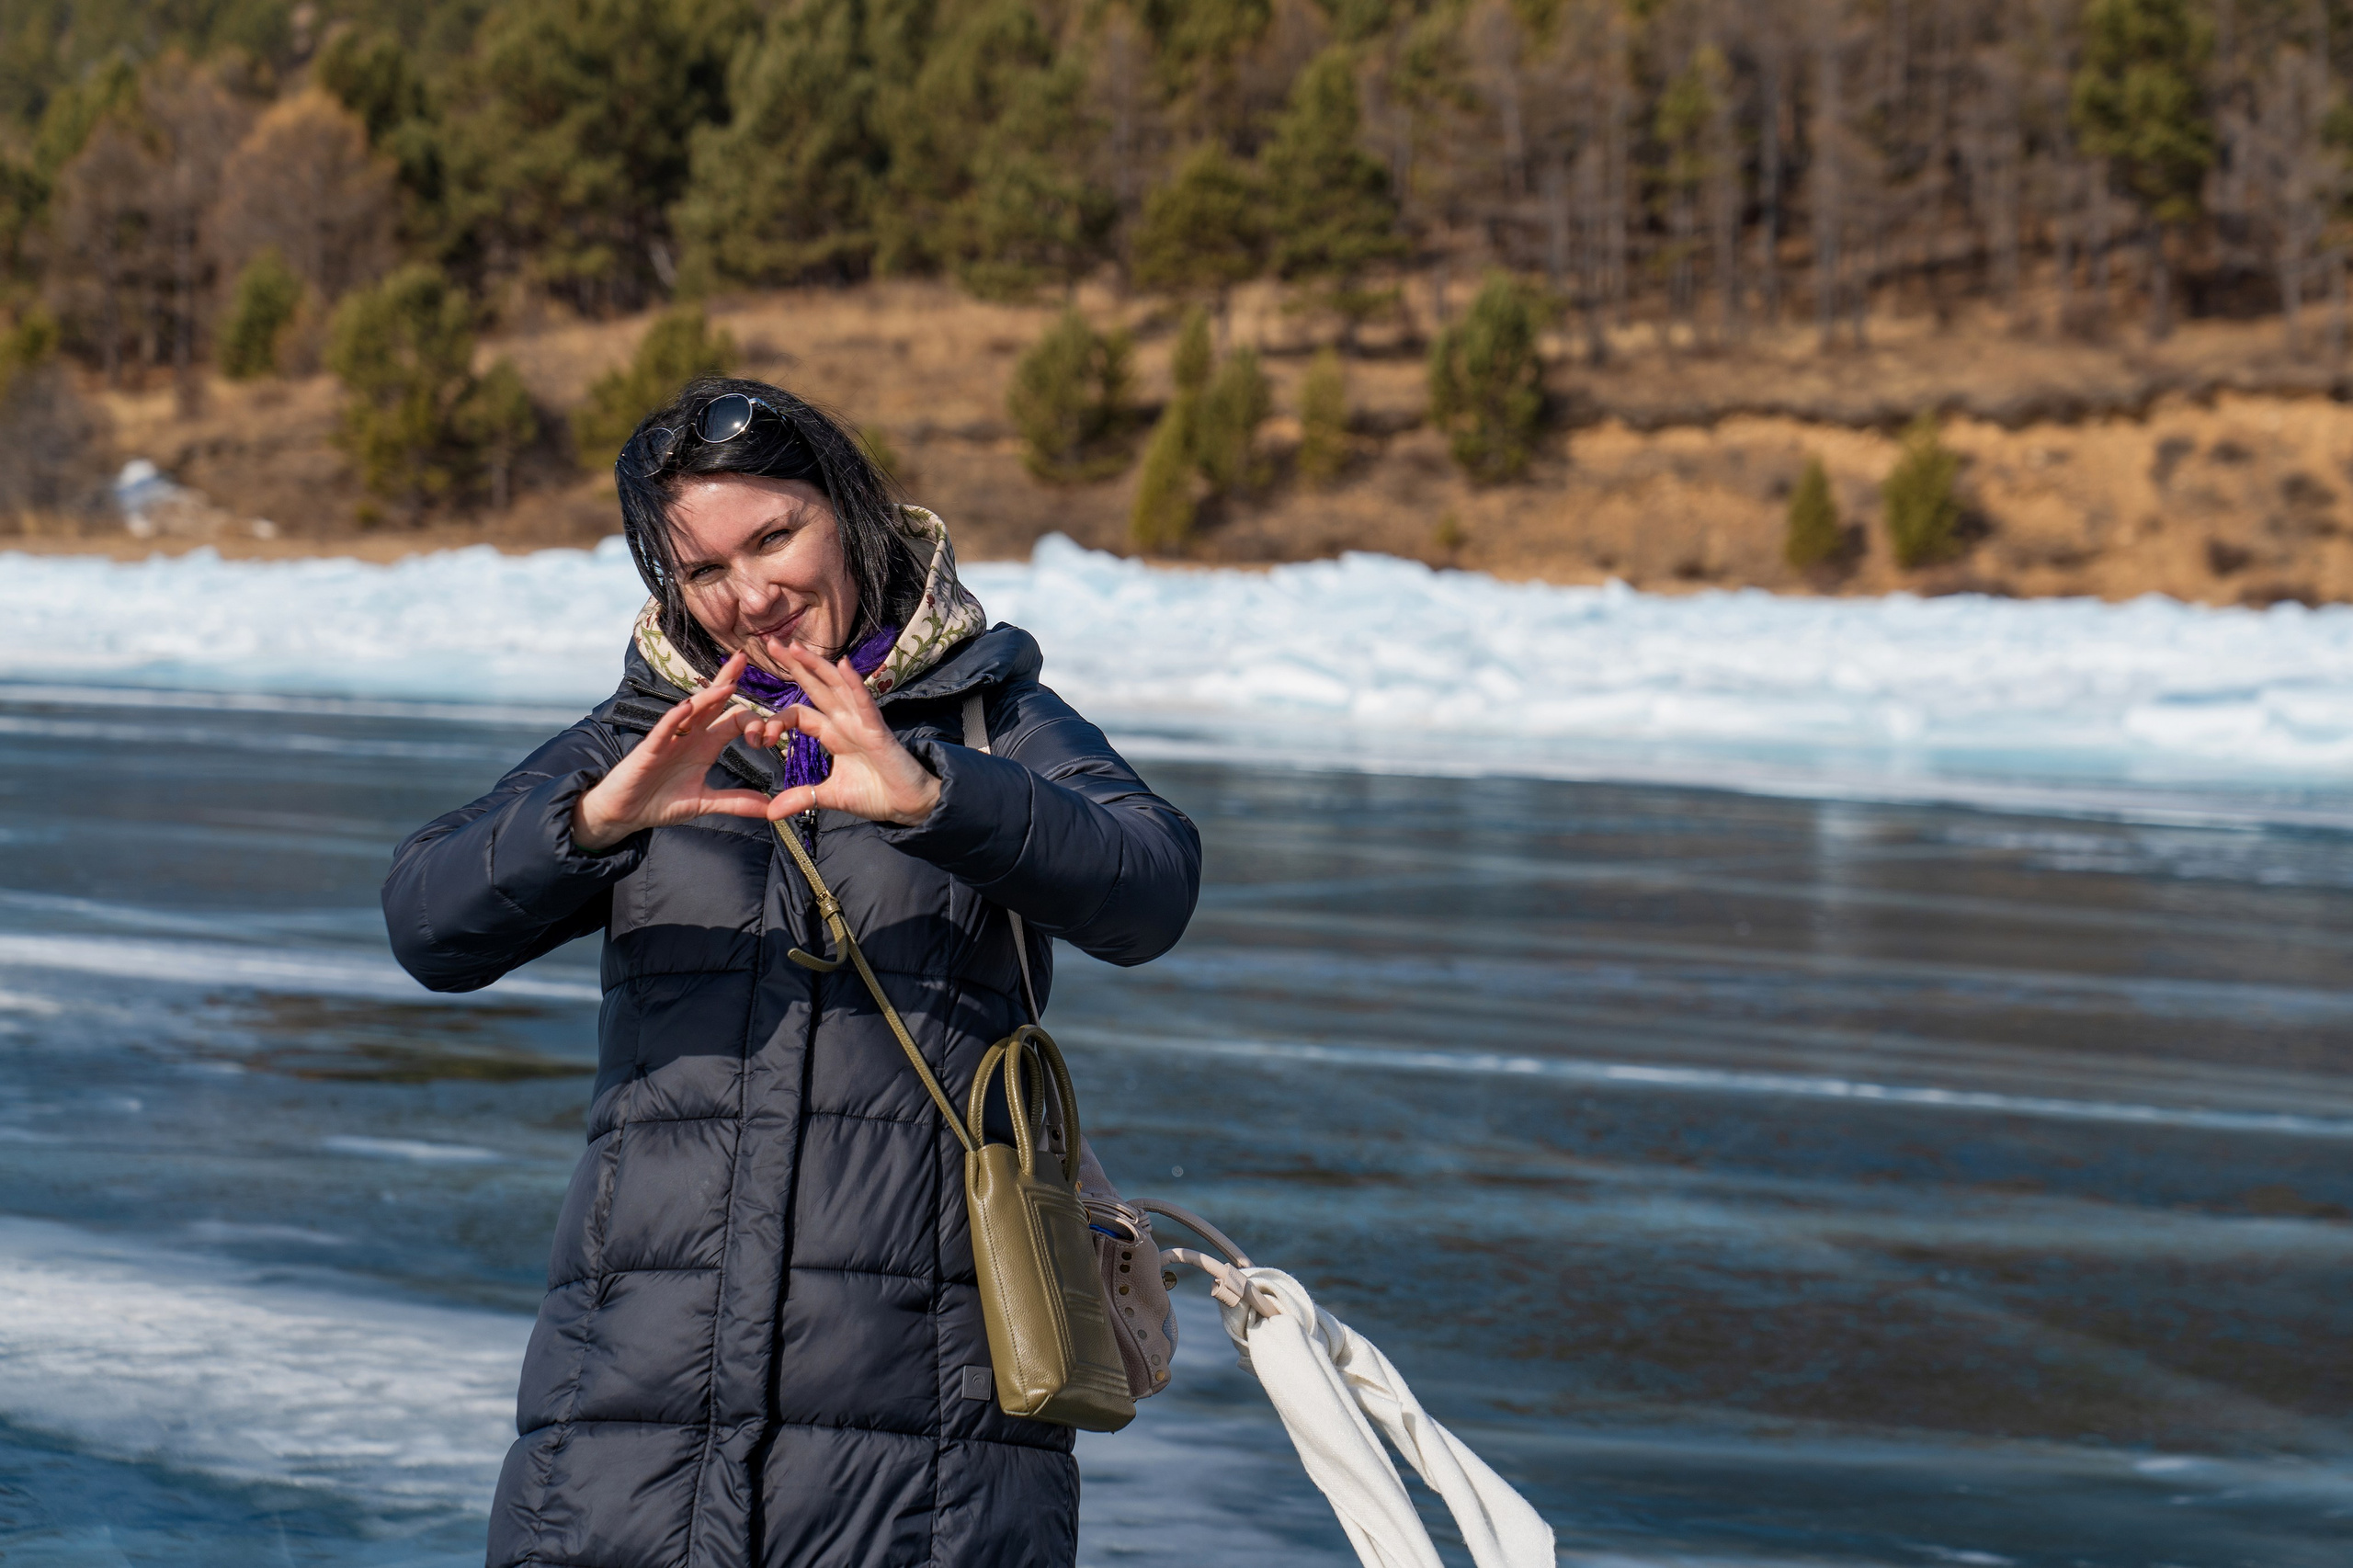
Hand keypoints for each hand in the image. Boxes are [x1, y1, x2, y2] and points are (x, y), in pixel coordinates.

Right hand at [572, 652, 794, 850]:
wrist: (625, 814)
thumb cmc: (661, 802)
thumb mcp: (705, 803)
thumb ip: (736, 802)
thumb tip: (770, 807)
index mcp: (706, 745)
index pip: (733, 719)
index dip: (754, 721)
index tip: (771, 734)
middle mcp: (690, 735)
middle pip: (713, 701)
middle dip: (728, 679)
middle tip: (744, 656)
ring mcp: (669, 740)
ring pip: (691, 710)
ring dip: (709, 697)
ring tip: (729, 684)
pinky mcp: (649, 750)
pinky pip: (663, 729)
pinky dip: (675, 718)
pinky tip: (688, 706)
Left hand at [761, 643, 942, 826]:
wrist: (909, 805)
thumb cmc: (876, 794)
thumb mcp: (830, 797)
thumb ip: (801, 798)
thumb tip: (769, 812)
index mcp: (834, 734)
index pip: (801, 714)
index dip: (778, 720)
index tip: (759, 735)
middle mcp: (846, 722)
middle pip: (816, 687)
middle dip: (795, 666)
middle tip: (771, 643)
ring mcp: (863, 723)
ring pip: (837, 687)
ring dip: (817, 666)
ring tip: (796, 647)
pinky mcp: (878, 731)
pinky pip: (865, 703)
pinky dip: (855, 684)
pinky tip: (844, 665)